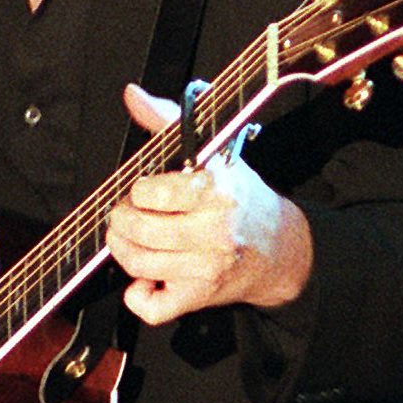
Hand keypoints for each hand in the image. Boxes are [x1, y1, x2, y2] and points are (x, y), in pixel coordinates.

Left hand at [105, 83, 313, 325]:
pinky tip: (147, 277)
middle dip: (122, 220)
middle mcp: (215, 231)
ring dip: (123, 250)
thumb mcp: (213, 152)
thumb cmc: (241, 198)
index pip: (151, 192)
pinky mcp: (200, 297)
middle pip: (138, 230)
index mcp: (217, 189)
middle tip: (130, 215)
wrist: (280, 248)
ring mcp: (207, 268)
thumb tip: (133, 95)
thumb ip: (170, 122)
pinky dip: (138, 295)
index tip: (146, 191)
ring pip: (138, 264)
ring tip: (132, 239)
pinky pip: (152, 307)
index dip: (138, 191)